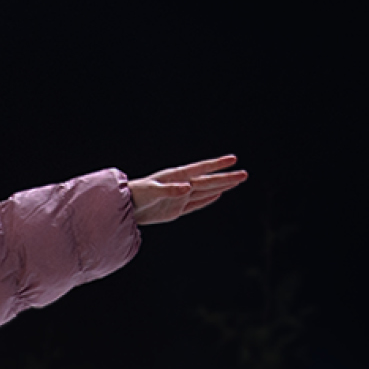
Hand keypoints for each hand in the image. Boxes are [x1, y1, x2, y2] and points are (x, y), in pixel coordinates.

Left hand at [128, 156, 245, 225]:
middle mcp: (181, 185)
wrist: (124, 208)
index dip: (216, 165)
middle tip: (245, 174)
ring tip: (236, 181)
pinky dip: (208, 200)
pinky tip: (218, 195)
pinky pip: (196, 204)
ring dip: (221, 187)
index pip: (201, 169)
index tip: (233, 159)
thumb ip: (168, 190)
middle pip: (208, 181)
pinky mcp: (176, 209)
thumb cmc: (135, 195)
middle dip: (226, 178)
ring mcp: (180, 197)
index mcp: (176, 177)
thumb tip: (187, 187)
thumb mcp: (150, 192)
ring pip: (205, 192)